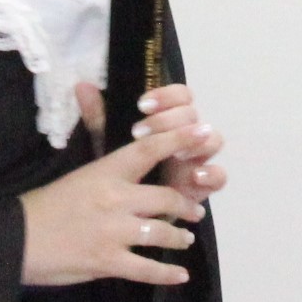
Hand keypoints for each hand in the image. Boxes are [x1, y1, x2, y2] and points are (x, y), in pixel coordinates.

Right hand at [20, 118, 207, 287]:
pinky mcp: (107, 262)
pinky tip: (180, 275)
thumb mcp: (74, 174)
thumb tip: (100, 108)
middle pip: (166, 198)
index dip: (180, 141)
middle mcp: (114, 199)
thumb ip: (100, 155)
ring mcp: (113, 233)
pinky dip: (167, 274)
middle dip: (187, 206)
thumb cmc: (42, 205)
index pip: (149, 150)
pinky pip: (147, 270)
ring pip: (162, 234)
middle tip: (195, 211)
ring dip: (179, 237)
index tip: (205, 134)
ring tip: (185, 239)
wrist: (13, 239)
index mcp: (104, 172)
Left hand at [75, 81, 227, 221]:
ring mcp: (197, 161)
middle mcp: (186, 138)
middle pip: (192, 116)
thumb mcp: (104, 146)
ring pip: (212, 141)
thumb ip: (98, 119)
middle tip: (141, 133)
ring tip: (173, 153)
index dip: (166, 96)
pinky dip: (211, 175)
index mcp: (167, 122)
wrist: (123, 214)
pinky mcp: (202, 188)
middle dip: (169, 121)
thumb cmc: (118, 176)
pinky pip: (218, 177)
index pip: (179, 97)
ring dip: (193, 143)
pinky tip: (194, 177)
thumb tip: (82, 87)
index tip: (141, 105)